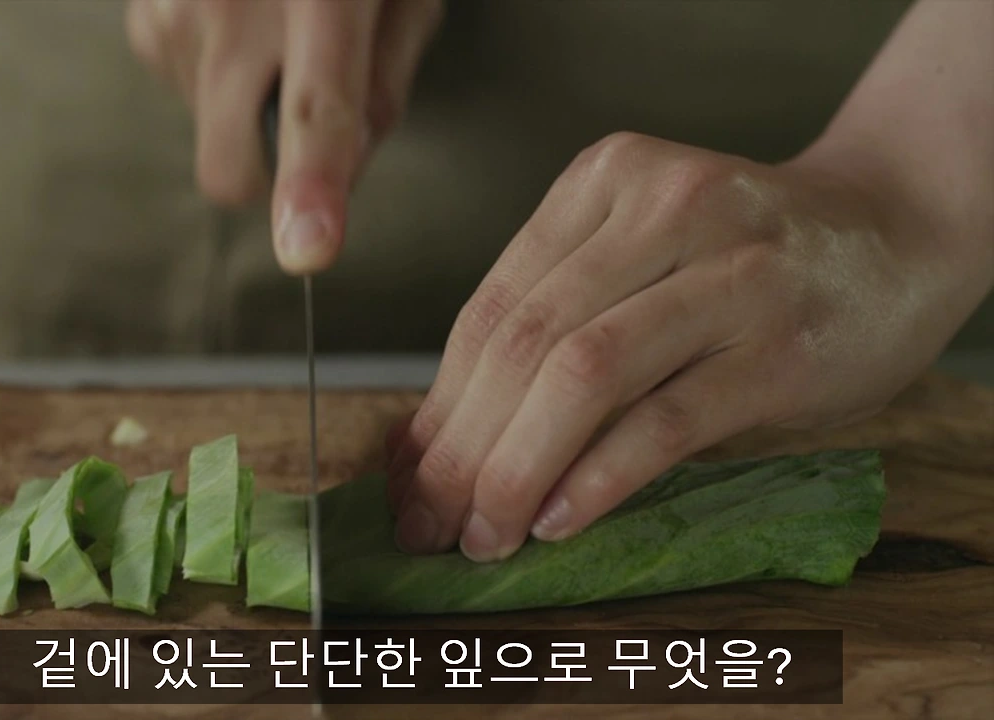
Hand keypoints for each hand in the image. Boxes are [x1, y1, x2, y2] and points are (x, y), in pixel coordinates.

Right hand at [126, 0, 442, 274]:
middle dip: (270, 179)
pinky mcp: (141, 20)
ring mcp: (174, 13)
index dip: (312, 185)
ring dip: (249, 110)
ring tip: (276, 30)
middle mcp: (233, 6)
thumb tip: (341, 179)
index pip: (318, 108)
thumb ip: (382, 88)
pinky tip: (239, 20)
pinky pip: (186, 97)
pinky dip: (219, 78)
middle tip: (306, 119)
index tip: (308, 250)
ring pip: (211, 137)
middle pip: (232, 165)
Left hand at [386, 131, 981, 561]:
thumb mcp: (642, 258)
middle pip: (524, 341)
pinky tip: (559, 521)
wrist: (895, 233)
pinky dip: (600, 476)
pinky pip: (666, 418)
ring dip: (516, 468)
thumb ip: (553, 326)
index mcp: (605, 180)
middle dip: (462, 447)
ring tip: (484, 533)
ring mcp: (730, 271)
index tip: (405, 476)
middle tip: (430, 523)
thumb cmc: (745, 262)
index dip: (437, 403)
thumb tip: (439, 443)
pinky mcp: (783, 345)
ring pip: (584, 375)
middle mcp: (662, 208)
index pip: (491, 305)